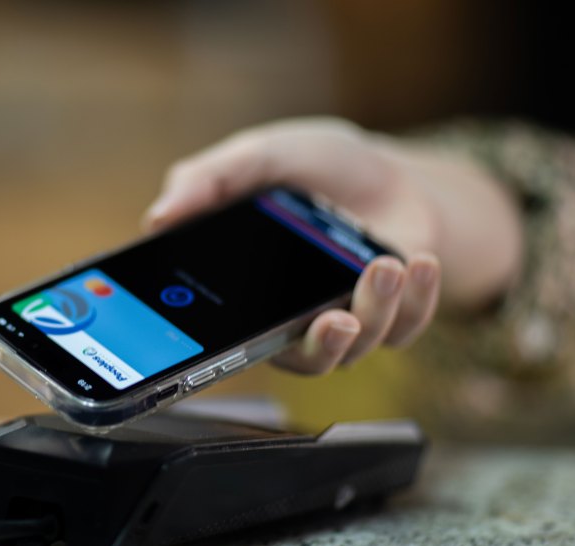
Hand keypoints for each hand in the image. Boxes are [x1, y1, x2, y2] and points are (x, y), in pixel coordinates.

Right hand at [143, 118, 523, 374]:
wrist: (386, 169)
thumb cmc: (315, 169)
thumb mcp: (259, 157)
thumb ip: (209, 181)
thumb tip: (155, 219)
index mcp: (247, 292)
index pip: (227, 337)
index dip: (226, 351)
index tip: (239, 339)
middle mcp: (293, 318)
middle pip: (299, 359)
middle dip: (320, 347)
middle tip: (335, 322)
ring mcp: (346, 320)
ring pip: (356, 347)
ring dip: (376, 311)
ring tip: (386, 265)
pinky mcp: (394, 318)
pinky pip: (404, 330)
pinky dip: (418, 302)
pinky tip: (419, 264)